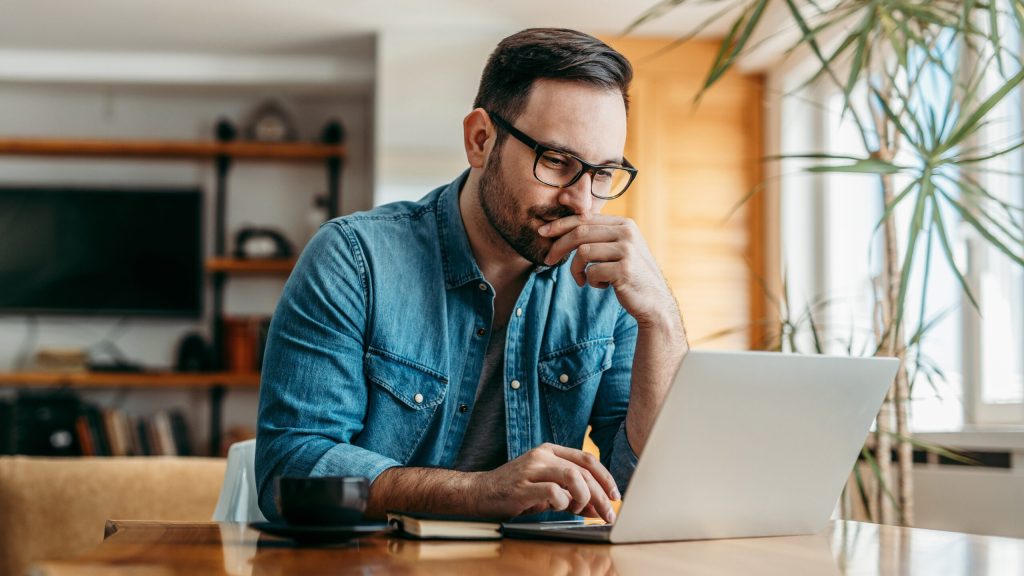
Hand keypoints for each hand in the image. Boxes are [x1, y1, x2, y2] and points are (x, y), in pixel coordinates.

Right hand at [472, 443, 618, 522]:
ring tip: (580, 509)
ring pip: (572, 476)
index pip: (587, 459)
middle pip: (583, 471)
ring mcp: (531, 469)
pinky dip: (563, 503)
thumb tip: (598, 508)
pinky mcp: (522, 486)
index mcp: (550, 451)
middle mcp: (542, 456)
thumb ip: (572, 496)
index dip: (605, 477)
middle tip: (607, 513)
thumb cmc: (515, 491)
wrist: (480, 493)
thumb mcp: (547, 490)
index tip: (614, 496)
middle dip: (600, 495)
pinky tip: (559, 508)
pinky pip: (553, 491)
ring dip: (584, 496)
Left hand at [540, 214, 678, 327]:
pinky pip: (592, 271)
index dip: (561, 224)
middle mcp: (627, 232)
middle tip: (548, 260)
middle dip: (559, 246)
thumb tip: (565, 228)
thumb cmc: (630, 275)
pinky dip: (591, 281)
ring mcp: (627, 250)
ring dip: (576, 269)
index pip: (585, 219)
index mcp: (624, 224)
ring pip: (583, 252)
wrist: (654, 301)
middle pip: (580, 232)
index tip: (543, 232)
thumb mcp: (619, 249)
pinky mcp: (624, 269)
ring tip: (582, 279)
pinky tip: (601, 286)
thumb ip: (600, 236)